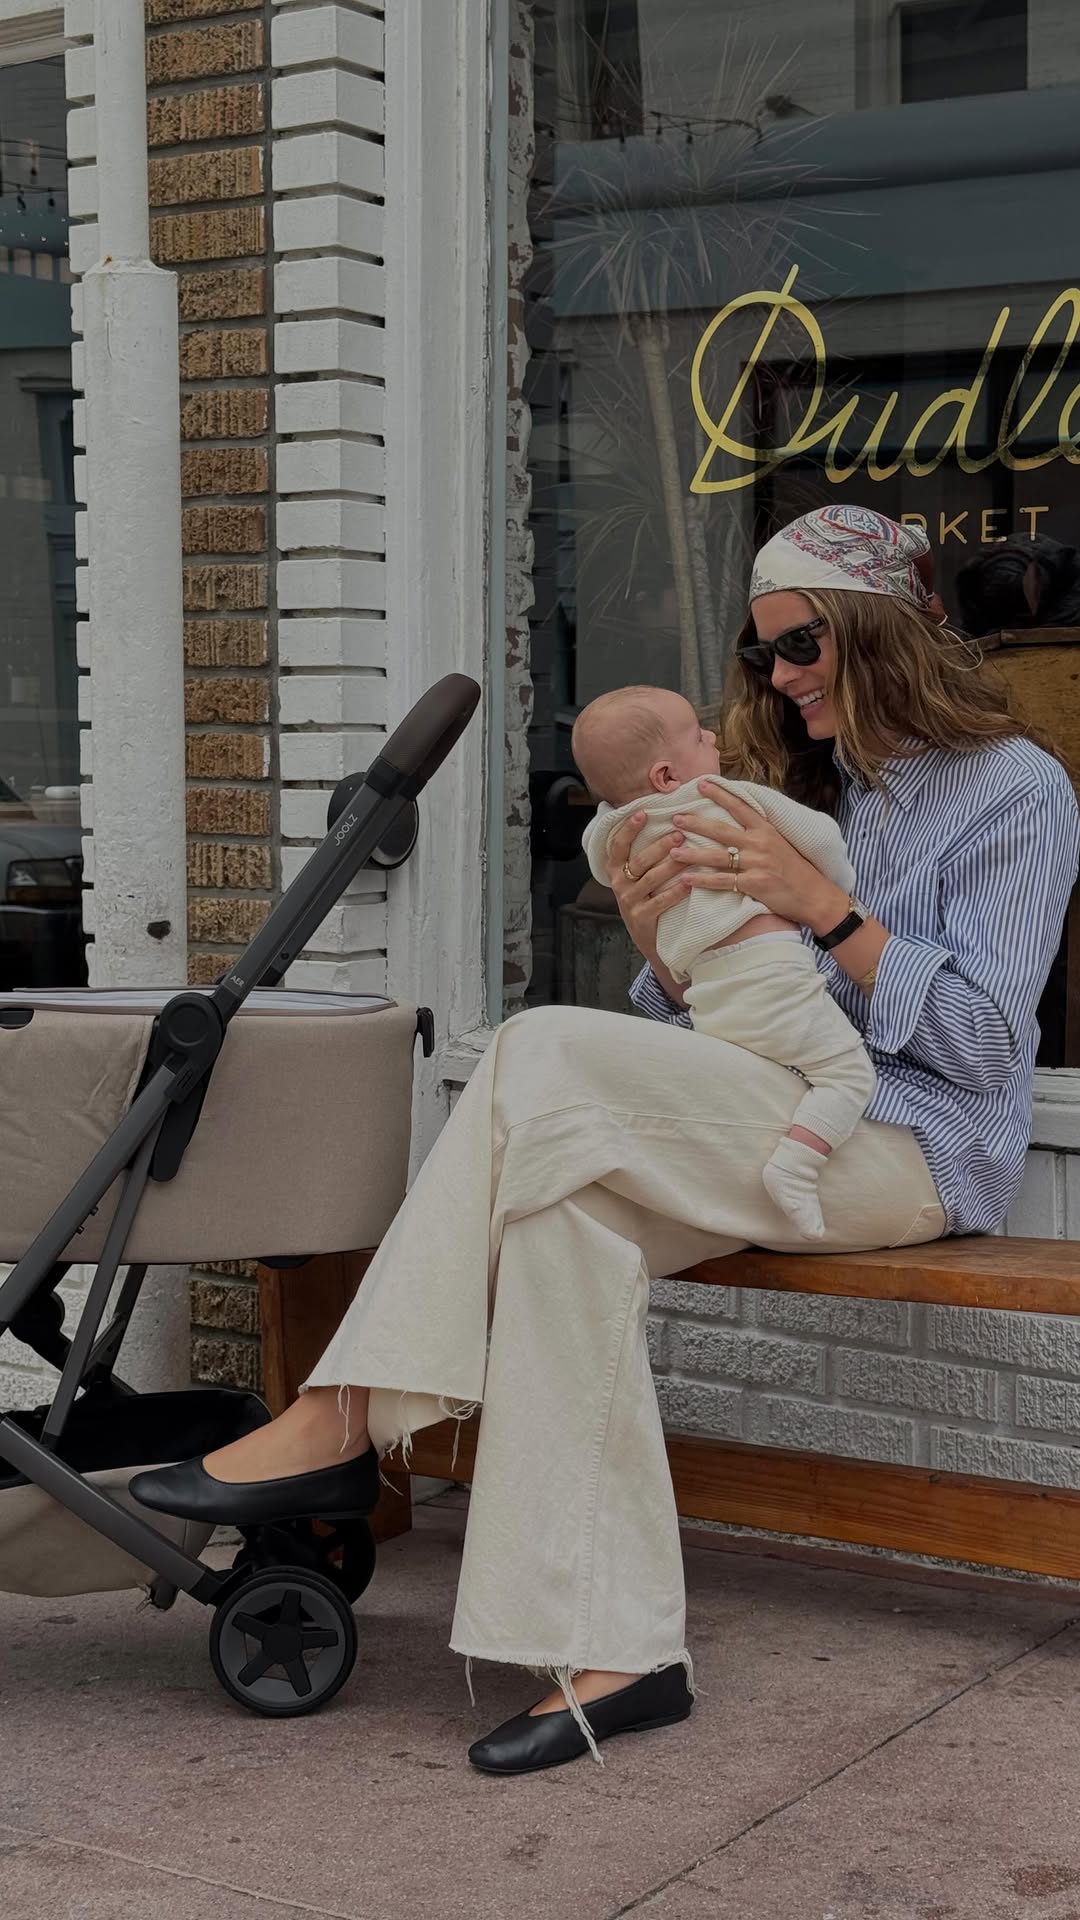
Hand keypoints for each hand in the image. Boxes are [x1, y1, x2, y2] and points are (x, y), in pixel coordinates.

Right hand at [605, 810, 691, 971]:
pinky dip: (675, 892)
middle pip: (640, 860)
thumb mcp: (638, 875)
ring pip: (651, 879)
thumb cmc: (648, 897)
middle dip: (660, 846)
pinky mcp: (641, 918)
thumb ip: (645, 852)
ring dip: (671, 865)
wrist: (650, 938)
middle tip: (680, 834)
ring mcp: (629, 901)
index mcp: (615, 868)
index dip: (628, 828)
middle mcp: (619, 883)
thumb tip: (662, 819)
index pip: (618, 845)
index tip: (643, 812)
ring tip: (689, 854)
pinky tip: (689, 883)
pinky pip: (659, 902)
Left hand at [672, 784, 847, 934]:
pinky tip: (687, 880)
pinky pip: (724, 882)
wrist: (815, 895)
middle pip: (721, 830)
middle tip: (676, 818)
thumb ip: (760, 831)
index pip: (740, 806)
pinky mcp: (755, 884)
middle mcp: (760, 843)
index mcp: (766, 830)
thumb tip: (741, 817)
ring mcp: (756, 864)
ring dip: (692, 854)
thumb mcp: (781, 842)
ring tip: (672, 851)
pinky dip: (704, 881)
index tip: (702, 783)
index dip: (720, 794)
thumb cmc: (797, 869)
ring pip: (718, 857)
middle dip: (696, 823)